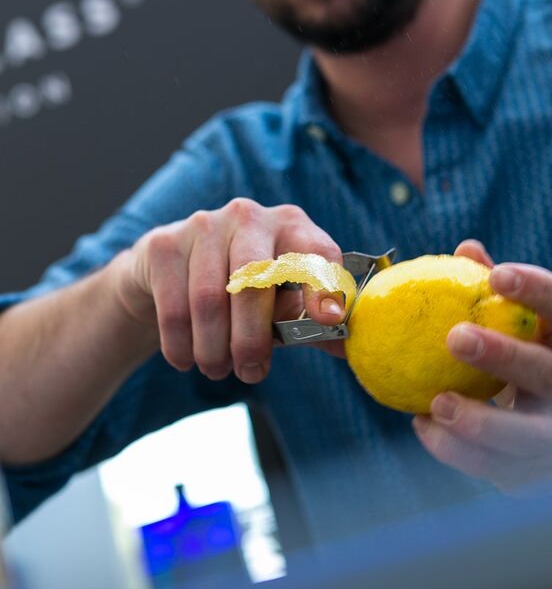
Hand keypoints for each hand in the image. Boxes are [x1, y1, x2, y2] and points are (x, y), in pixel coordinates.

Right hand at [110, 199, 344, 382]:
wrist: (171, 273)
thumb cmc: (244, 291)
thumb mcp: (282, 302)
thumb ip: (313, 323)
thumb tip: (348, 346)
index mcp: (292, 226)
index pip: (316, 252)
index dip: (324, 286)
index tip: (329, 319)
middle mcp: (250, 216)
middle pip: (255, 281)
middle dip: (252, 337)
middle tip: (251, 372)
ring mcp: (204, 225)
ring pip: (209, 299)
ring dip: (213, 348)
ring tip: (218, 370)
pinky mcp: (165, 243)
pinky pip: (174, 307)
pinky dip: (181, 345)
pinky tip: (186, 360)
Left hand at [412, 239, 551, 488]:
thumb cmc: (523, 361)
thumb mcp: (517, 326)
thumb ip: (488, 291)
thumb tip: (465, 249)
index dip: (538, 289)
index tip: (498, 276)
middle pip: (545, 370)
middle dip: (503, 355)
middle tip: (455, 337)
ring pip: (526, 435)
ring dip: (479, 421)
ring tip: (436, 404)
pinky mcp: (536, 473)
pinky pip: (495, 467)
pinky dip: (456, 451)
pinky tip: (422, 428)